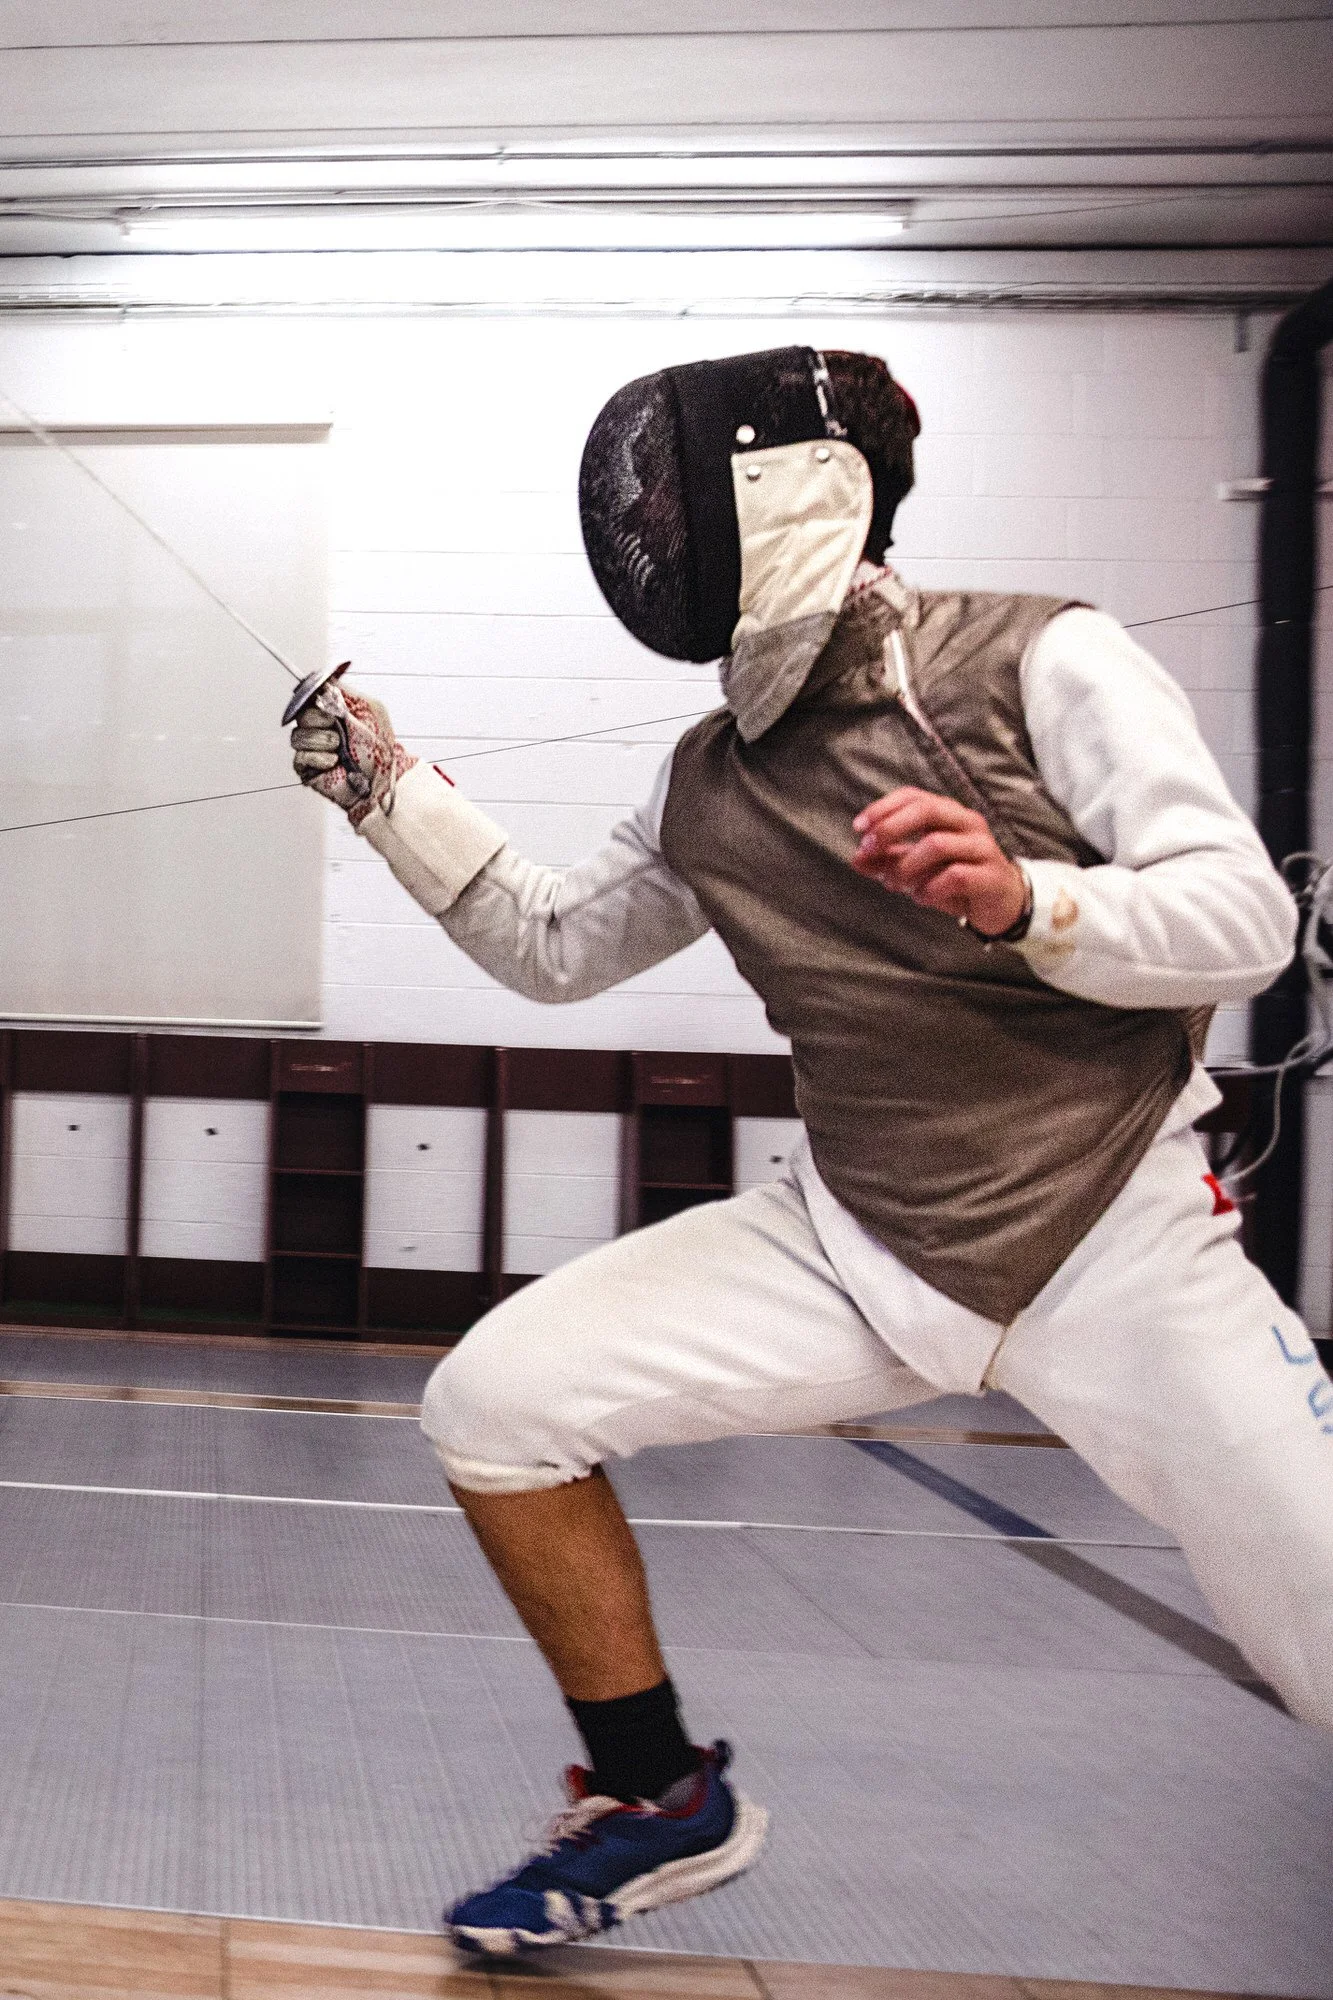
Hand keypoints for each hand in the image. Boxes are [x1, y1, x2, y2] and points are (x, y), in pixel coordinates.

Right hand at [290, 680, 415, 829]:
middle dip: (320, 719)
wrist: (382, 779)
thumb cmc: (380, 749)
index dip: (313, 698)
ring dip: (322, 740)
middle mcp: (320, 728)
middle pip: (300, 713)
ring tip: (339, 748)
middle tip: (338, 729)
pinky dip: (319, 758)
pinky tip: (334, 762)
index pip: (308, 696)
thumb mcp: (369, 708)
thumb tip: (322, 679)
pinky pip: (300, 757)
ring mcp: (312, 748)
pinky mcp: (307, 768)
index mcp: (332, 712)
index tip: (328, 703)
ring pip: (297, 735)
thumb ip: (344, 691)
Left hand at [851, 785, 1027, 936]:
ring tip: (894, 884)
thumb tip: (855, 859)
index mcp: (948, 813)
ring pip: (938, 844)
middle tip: (868, 849)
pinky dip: (930, 888)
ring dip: (906, 865)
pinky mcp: (990, 875)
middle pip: (927, 810)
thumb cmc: (957, 879)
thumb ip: (887, 861)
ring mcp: (982, 847)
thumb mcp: (917, 868)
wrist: (1001, 904)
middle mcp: (967, 823)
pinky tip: (921, 897)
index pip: (914, 796)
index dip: (883, 808)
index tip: (859, 828)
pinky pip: (955, 876)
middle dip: (891, 828)